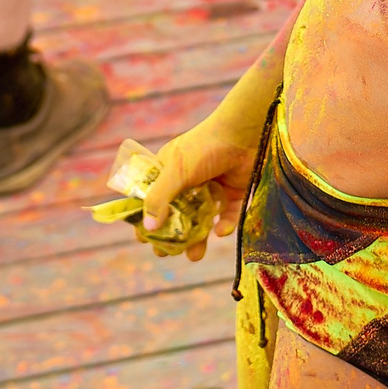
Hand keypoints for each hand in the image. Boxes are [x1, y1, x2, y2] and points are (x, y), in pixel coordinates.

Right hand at [140, 115, 260, 261]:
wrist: (244, 132)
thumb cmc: (204, 147)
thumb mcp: (175, 171)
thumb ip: (159, 198)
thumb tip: (147, 227)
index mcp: (168, 172)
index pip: (152, 199)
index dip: (147, 219)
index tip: (144, 240)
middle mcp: (188, 182)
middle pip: (177, 216)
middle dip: (173, 236)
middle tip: (167, 253)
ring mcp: (211, 189)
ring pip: (201, 221)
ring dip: (198, 240)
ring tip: (195, 256)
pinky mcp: (233, 193)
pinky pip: (227, 216)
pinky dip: (224, 226)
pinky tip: (220, 232)